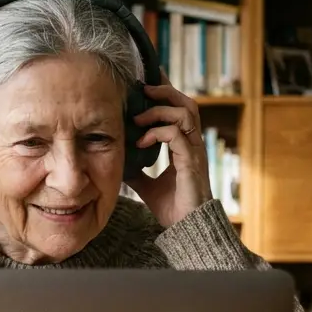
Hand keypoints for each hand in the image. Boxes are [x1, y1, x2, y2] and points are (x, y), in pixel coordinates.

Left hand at [125, 73, 212, 226]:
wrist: (187, 228)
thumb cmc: (173, 207)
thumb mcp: (147, 185)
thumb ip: (136, 170)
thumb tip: (117, 160)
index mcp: (185, 145)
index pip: (179, 110)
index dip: (165, 94)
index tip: (146, 82)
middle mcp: (193, 144)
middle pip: (187, 103)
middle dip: (165, 91)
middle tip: (143, 88)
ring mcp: (194, 151)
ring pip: (185, 113)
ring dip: (159, 110)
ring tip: (138, 117)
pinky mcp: (191, 161)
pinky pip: (176, 135)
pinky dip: (157, 133)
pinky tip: (141, 141)